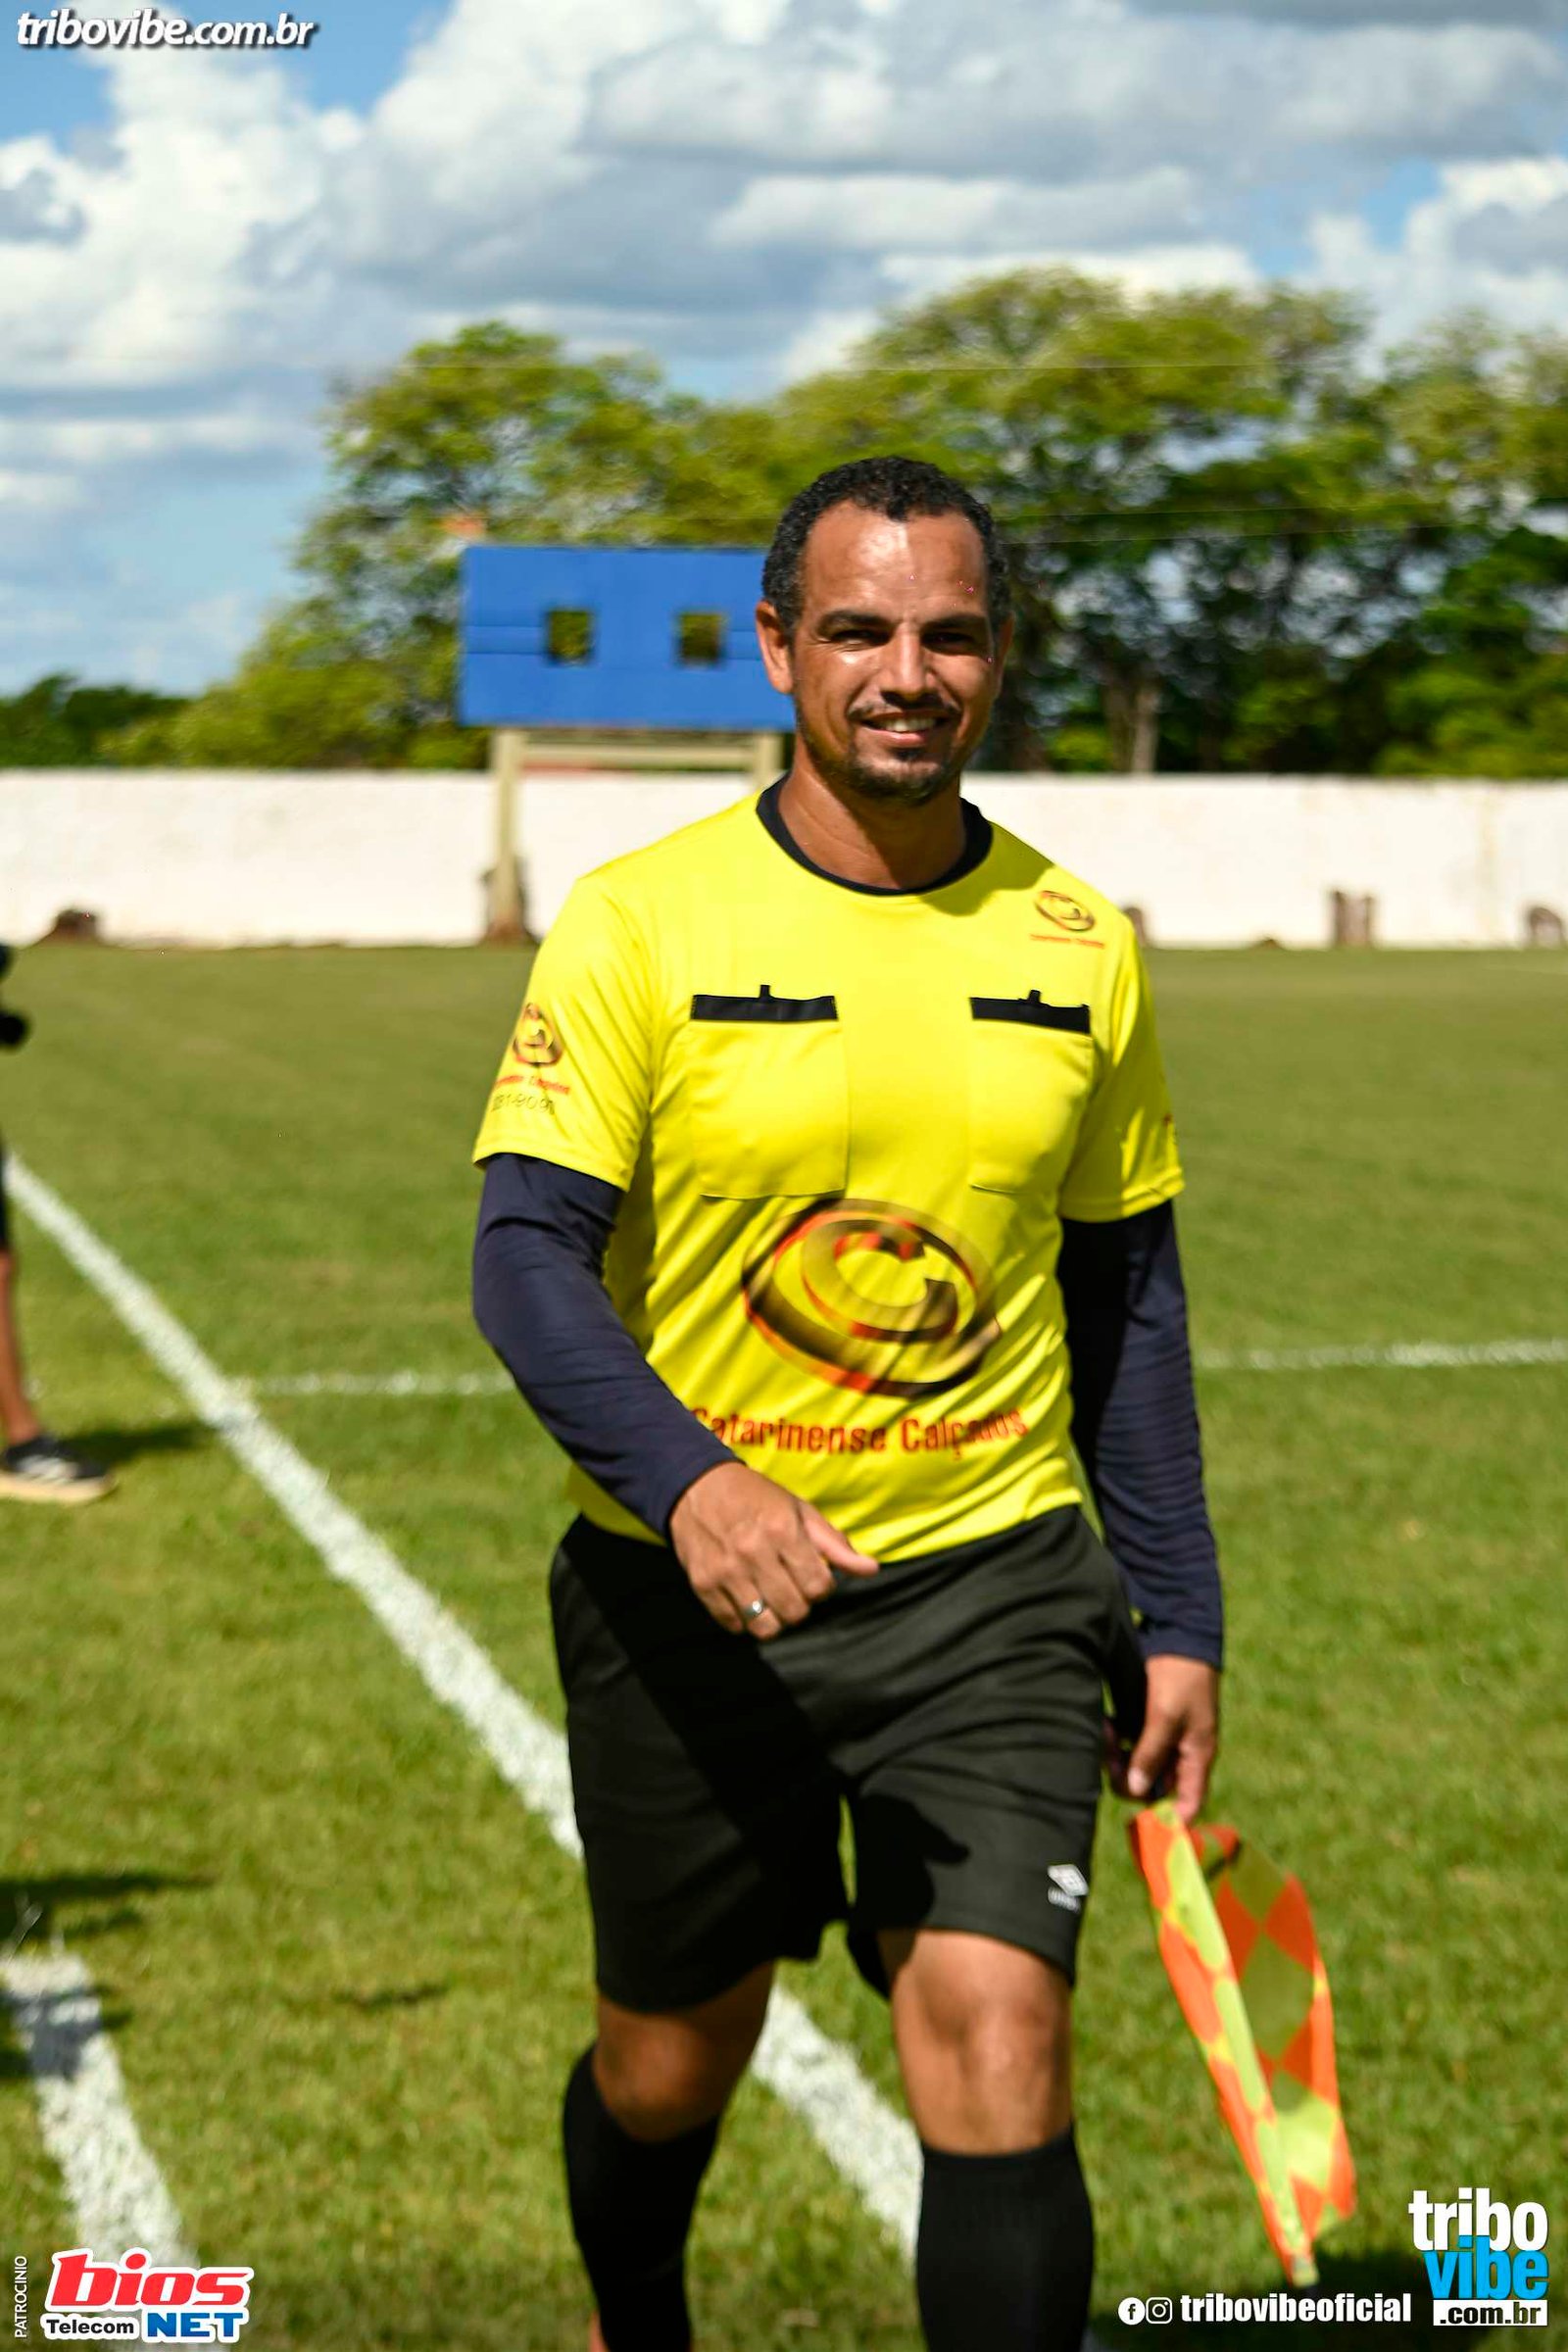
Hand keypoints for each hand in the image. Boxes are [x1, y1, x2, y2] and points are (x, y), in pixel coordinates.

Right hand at [669, 1461, 878, 1638]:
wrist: (696, 1487)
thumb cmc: (756, 1497)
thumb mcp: (799, 1511)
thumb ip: (835, 1544)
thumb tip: (872, 1570)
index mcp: (783, 1530)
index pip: (819, 1586)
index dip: (822, 1587)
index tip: (812, 1576)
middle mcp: (754, 1552)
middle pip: (795, 1611)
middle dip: (800, 1605)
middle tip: (792, 1588)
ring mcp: (726, 1571)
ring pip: (765, 1626)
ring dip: (774, 1618)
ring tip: (771, 1599)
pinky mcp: (702, 1584)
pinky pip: (734, 1625)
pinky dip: (744, 1620)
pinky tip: (746, 1599)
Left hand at [1105, 1656, 1219, 1825]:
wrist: (1179, 1636)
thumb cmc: (1181, 1677)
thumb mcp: (1165, 1715)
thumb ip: (1151, 1753)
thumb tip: (1138, 1790)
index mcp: (1196, 1757)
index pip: (1189, 1804)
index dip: (1170, 1820)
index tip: (1142, 1823)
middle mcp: (1181, 1754)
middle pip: (1154, 1788)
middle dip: (1128, 1778)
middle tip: (1108, 1757)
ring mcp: (1166, 1739)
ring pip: (1138, 1767)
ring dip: (1117, 1757)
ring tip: (1105, 1732)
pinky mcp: (1149, 1723)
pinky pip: (1131, 1745)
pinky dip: (1117, 1740)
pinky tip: (1107, 1723)